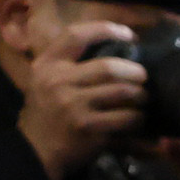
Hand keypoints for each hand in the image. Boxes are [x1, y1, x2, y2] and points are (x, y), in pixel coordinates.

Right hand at [14, 19, 142, 179]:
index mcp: (47, 64)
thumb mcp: (46, 80)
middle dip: (135, 71)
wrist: (36, 149)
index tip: (128, 34)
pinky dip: (138, 118)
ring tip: (142, 98)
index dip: (106, 29)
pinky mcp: (88, 128)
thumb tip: (114, 45)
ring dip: (140, 95)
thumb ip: (70, 63)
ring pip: (123, 91)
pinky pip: (126, 117)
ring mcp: (72, 105)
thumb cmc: (48, 111)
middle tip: (143, 76)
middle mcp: (57, 81)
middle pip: (109, 66)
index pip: (76, 35)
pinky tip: (137, 119)